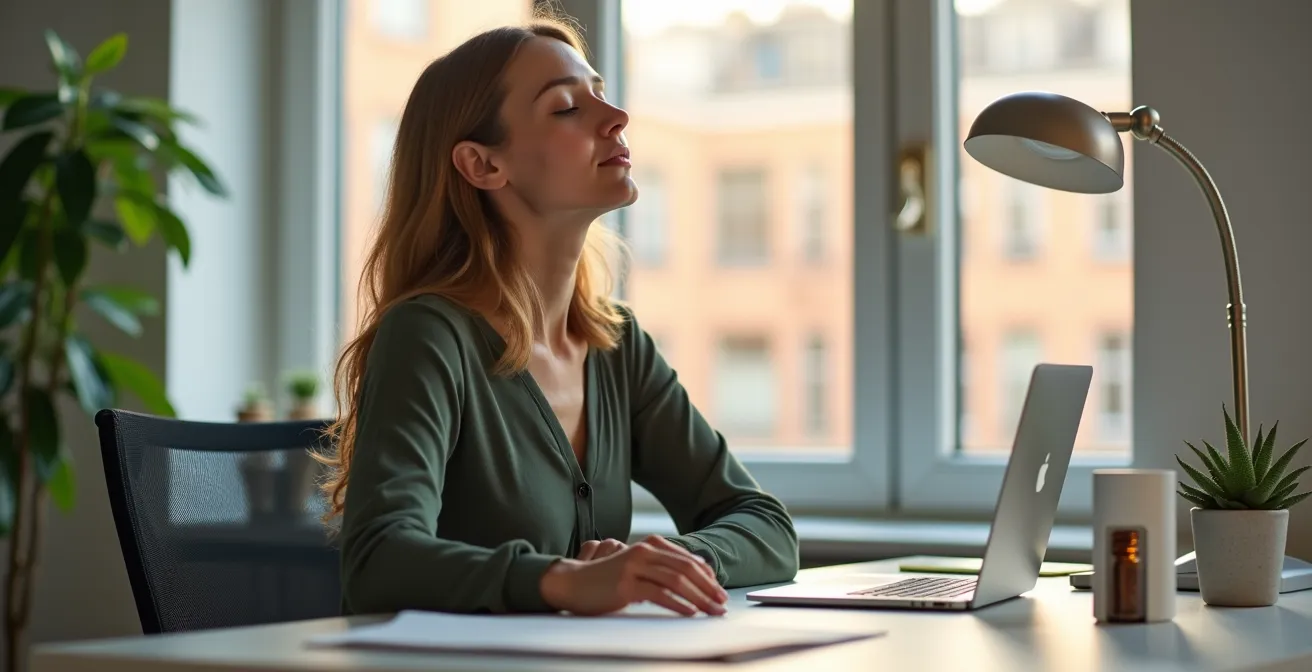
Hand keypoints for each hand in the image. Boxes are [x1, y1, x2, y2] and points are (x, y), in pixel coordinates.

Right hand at [541, 534, 727, 616]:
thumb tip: (693, 579)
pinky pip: (658, 594)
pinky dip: (678, 604)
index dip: (706, 575)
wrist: (573, 583)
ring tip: (711, 610)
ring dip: (699, 597)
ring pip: (676, 581)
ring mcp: (634, 567)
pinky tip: (689, 612)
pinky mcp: (626, 584)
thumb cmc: (607, 580)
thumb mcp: (636, 568)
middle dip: (708, 587)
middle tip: (722, 602)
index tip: (719, 590)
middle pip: (685, 569)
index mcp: (649, 545)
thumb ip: (660, 569)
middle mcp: (643, 551)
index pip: (686, 559)